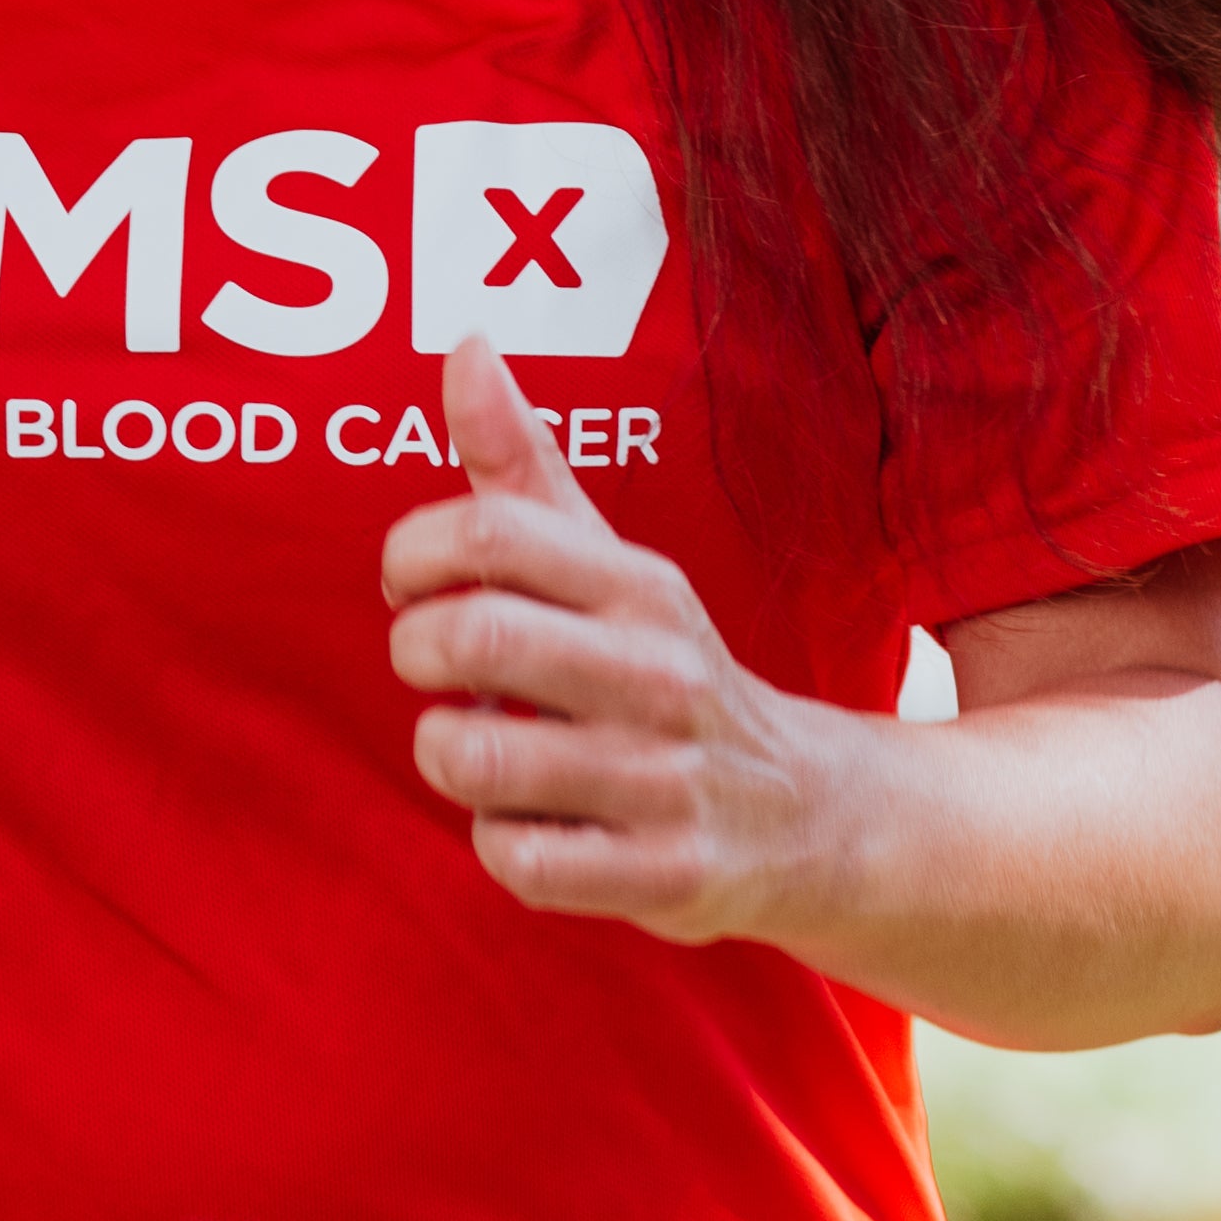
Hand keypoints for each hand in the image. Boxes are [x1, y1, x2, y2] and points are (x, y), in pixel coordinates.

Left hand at [378, 337, 861, 940]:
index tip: (410, 583)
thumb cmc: (667, 675)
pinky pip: (517, 860)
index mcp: (639, 587)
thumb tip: (465, 346)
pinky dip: (499, 844)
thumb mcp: (612, 568)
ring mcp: (662, 778)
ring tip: (484, 747)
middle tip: (434, 666)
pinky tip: (533, 823)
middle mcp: (657, 675)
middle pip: (472, 639)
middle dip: (415, 653)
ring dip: (449, 754)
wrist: (810, 817)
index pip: (489, 533)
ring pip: (474, 759)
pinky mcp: (661, 874)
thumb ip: (524, 466)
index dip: (412, 555)